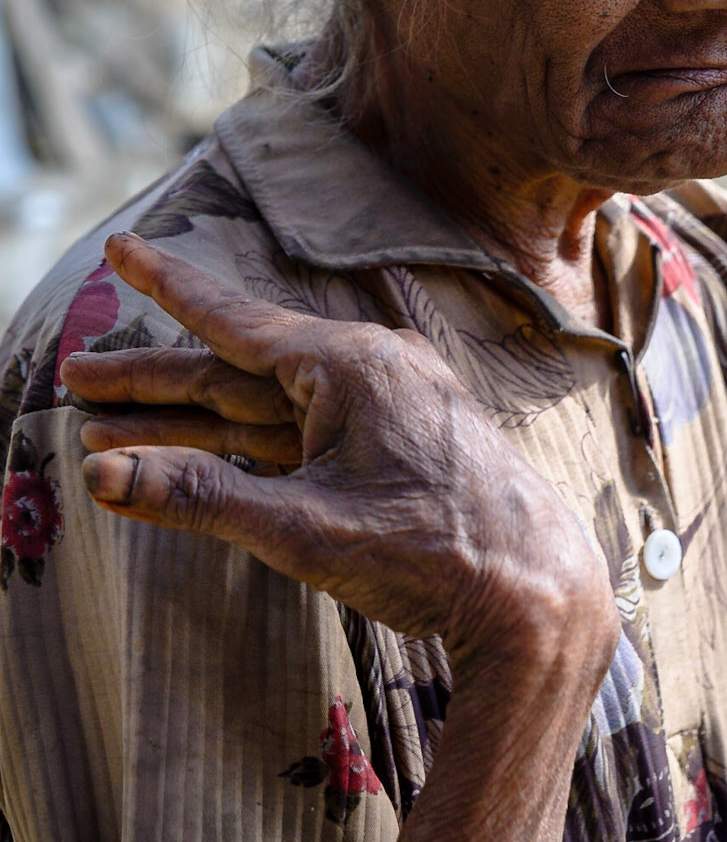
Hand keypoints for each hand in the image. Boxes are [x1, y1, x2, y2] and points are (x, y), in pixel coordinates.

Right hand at [61, 232, 616, 675]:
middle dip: (152, 378)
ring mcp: (381, 409)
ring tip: (105, 428)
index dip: (168, 288)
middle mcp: (367, 371)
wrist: (536, 593)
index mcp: (352, 366)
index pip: (234, 320)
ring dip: (187, 421)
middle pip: (236, 368)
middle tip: (74, 379)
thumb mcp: (305, 530)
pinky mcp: (388, 448)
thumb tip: (105, 476)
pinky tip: (192, 455)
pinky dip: (240, 446)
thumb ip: (202, 499)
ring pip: (262, 406)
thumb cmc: (434, 552)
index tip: (120, 248)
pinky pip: (296, 434)